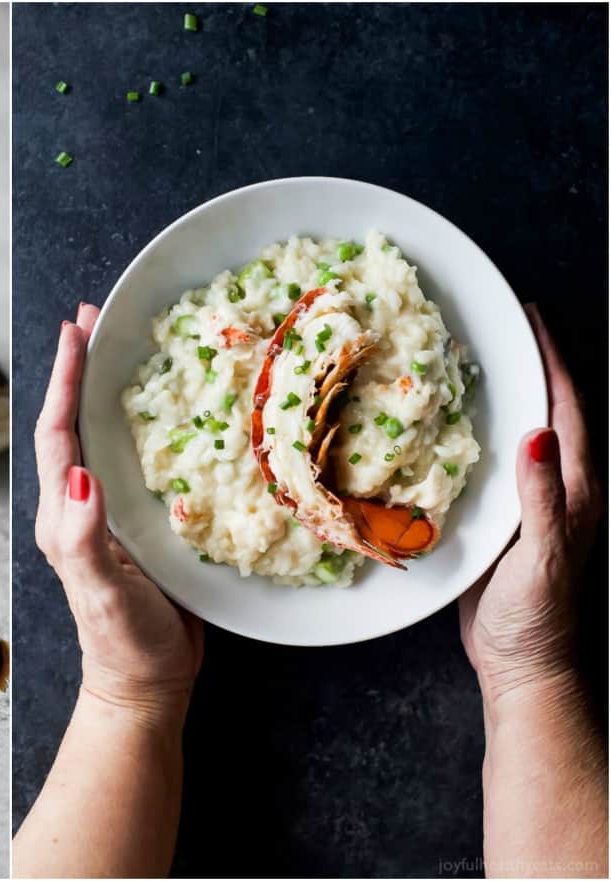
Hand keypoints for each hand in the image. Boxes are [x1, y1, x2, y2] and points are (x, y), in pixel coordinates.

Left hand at [34, 302, 203, 725]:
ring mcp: (106, 514)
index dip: (63, 381)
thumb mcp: (103, 593)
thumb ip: (86, 539)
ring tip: (121, 344)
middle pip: (72, 423)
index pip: (57, 434)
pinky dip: (137, 424)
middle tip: (96, 317)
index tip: (77, 331)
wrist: (146, 686)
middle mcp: (78, 506)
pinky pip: (130, 460)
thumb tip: (80, 476)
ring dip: (105, 388)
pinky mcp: (135, 524)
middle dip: (79, 369)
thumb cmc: (125, 645)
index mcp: (63, 515)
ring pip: (100, 437)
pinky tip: (162, 410)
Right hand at [458, 304, 603, 714]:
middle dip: (534, 367)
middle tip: (506, 327)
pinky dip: (481, 434)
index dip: (553, 364)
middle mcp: (558, 490)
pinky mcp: (504, 520)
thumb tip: (538, 436)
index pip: (568, 413)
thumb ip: (541, 498)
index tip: (533, 321)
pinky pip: (494, 462)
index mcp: (576, 493)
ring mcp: (531, 504)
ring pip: (522, 434)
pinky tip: (456, 426)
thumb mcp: (542, 556)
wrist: (520, 665)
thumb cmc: (536, 619)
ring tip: (479, 362)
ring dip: (507, 396)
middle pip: (550, 413)